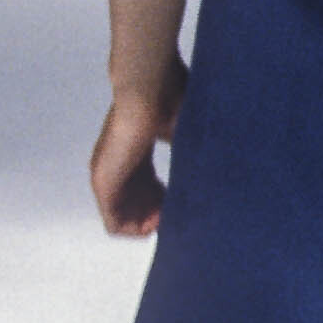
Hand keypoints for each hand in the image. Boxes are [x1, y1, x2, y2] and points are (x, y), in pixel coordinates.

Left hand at [90, 57, 186, 236]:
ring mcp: (107, 175)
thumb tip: (219, 167)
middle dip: (157, 215)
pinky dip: (135, 230)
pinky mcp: (103, 183)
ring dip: (147, 225)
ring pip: (123, 218)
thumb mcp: (185, 131)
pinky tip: (156, 224)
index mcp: (135, 152)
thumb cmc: (169, 103)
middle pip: (135, 204)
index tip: (183, 201)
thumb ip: (193, 151)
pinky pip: (113, 224)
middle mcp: (118, 166)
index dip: (165, 200)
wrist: (147, 93)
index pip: (146, 186)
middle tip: (176, 214)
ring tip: (166, 220)